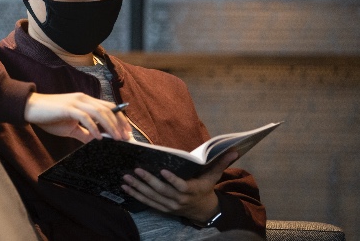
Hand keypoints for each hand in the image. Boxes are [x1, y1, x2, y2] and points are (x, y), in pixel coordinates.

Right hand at [24, 92, 131, 142]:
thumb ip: (84, 133)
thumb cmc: (49, 117)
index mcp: (85, 101)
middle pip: (108, 109)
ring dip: (110, 126)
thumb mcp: (70, 127)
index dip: (120, 118)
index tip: (127, 132)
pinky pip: (85, 117)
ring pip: (100, 112)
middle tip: (125, 137)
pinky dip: (93, 128)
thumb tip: (95, 142)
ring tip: (116, 138)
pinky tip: (98, 138)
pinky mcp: (68, 108)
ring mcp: (76, 102)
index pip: (108, 107)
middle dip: (119, 123)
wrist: (31, 108)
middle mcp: (83, 98)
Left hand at [121, 151, 238, 222]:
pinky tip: (125, 187)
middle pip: (162, 191)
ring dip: (138, 187)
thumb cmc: (206, 188)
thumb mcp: (213, 176)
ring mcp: (170, 205)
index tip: (162, 170)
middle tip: (136, 170)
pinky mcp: (163, 208)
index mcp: (191, 190)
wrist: (202, 210)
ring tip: (126, 178)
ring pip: (152, 197)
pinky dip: (136, 195)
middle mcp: (179, 200)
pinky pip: (147, 202)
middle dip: (148, 181)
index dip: (172, 180)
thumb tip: (234, 149)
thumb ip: (221, 162)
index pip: (181, 186)